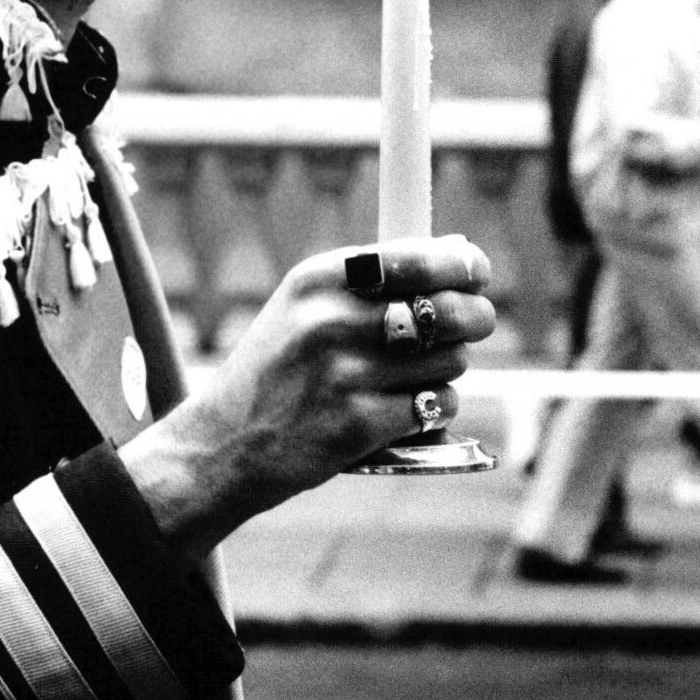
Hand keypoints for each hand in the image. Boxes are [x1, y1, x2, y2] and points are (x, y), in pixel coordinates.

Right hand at [122, 236, 494, 559]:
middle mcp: (330, 321)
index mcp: (317, 280)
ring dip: (448, 369)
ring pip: (450, 361)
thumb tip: (459, 254)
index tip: (476, 273)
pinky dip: (435, 410)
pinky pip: (437, 407)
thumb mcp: (302, 308)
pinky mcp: (357, 426)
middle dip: (475, 316)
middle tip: (476, 321)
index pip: (416, 259)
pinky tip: (407, 411)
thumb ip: (372, 281)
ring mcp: (344, 375)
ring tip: (416, 375)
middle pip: (447, 310)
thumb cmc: (277, 371)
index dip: (463, 266)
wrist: (223, 445)